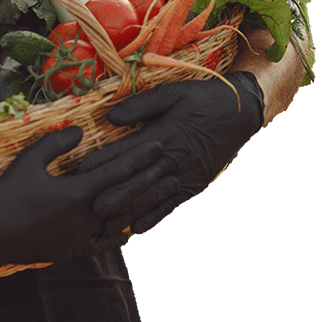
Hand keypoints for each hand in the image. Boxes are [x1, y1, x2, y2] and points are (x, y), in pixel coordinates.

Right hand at [0, 126, 174, 266]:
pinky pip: (104, 244)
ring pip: (121, 222)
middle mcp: (85, 216)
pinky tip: (126, 229)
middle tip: (169, 165)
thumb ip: (57, 143)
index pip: (117, 172)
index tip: (157, 144)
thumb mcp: (29, 159)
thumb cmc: (8, 192)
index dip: (139, 157)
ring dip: (140, 207)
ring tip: (158, 194)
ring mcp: (81, 237)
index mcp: (77, 192)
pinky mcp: (73, 251)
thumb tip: (81, 130)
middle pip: (127, 196)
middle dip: (150, 179)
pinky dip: (118, 235)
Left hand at [94, 72, 263, 233]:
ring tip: (106, 225)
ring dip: (127, 212)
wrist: (239, 113)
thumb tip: (111, 117)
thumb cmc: (201, 98)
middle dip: (112, 194)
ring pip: (151, 197)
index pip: (127, 151)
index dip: (103, 161)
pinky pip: (171, 205)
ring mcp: (185, 175)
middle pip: (136, 180)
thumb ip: (140, 105)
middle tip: (88, 207)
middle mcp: (173, 159)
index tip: (82, 171)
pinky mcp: (194, 185)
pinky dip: (153, 217)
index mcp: (165, 134)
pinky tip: (136, 228)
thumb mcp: (171, 93)